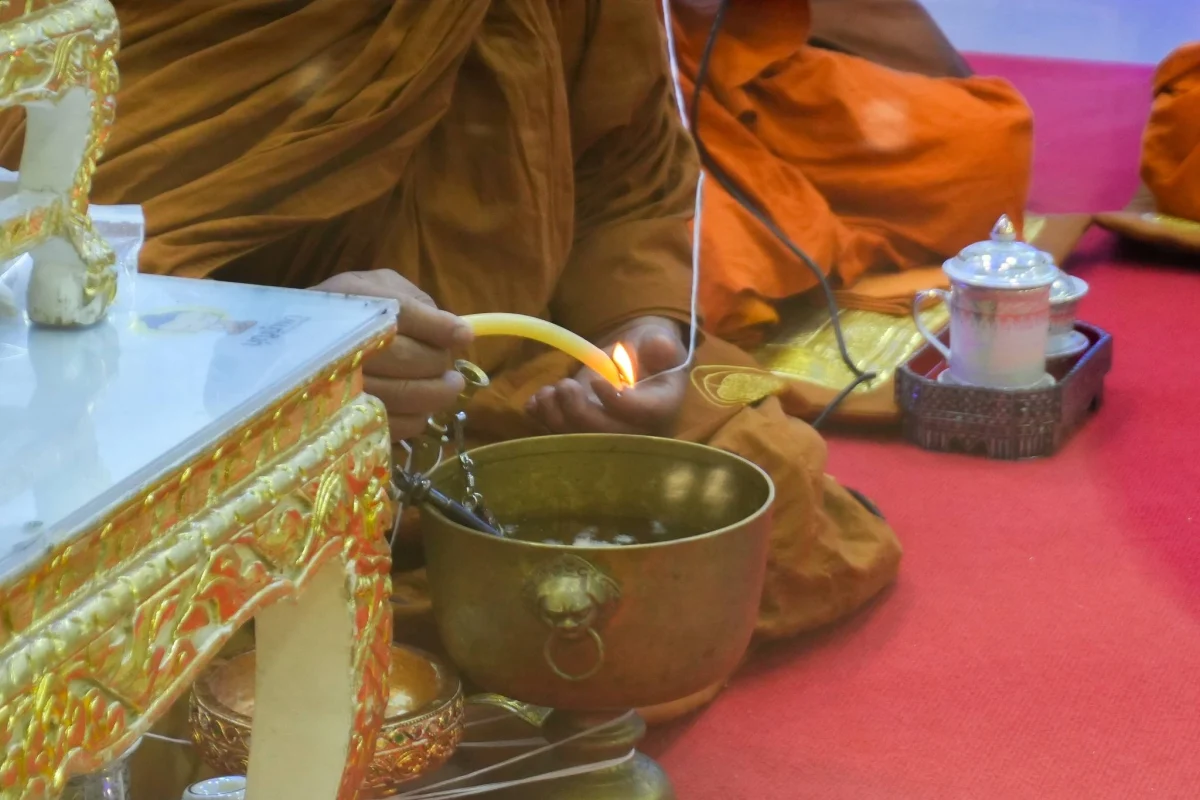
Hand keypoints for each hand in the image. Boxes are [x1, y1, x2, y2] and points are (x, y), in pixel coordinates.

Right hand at [314, 270, 472, 439]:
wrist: (288, 343)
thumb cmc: (346, 309)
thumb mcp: (376, 286)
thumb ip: (413, 300)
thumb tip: (454, 330)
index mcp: (354, 302)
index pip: (403, 314)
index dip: (439, 328)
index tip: (463, 337)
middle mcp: (344, 343)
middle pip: (407, 358)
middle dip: (439, 364)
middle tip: (451, 369)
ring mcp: (341, 384)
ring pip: (403, 395)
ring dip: (435, 394)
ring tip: (447, 387)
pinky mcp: (345, 418)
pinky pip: (390, 424)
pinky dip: (415, 418)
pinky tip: (419, 408)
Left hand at [527, 316, 687, 434]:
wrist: (635, 366)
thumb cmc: (648, 354)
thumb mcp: (658, 342)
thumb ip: (659, 345)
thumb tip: (659, 346)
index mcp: (660, 407)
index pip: (642, 413)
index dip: (616, 402)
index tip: (596, 381)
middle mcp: (636, 431)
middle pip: (606, 436)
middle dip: (579, 413)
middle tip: (566, 385)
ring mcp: (607, 437)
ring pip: (580, 442)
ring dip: (556, 418)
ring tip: (547, 392)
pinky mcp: (584, 434)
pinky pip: (560, 438)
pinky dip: (544, 420)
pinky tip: (538, 401)